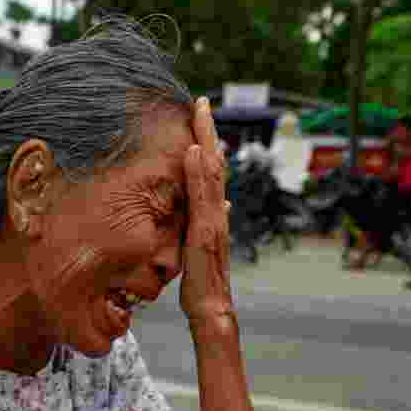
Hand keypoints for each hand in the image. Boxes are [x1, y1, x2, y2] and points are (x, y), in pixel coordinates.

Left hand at [180, 97, 236, 332]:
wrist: (211, 308)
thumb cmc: (202, 282)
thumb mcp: (198, 247)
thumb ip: (205, 223)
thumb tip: (218, 203)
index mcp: (212, 214)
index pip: (209, 172)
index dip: (204, 144)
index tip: (197, 118)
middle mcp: (215, 212)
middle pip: (214, 164)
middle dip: (208, 132)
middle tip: (201, 102)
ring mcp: (213, 220)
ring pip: (212, 173)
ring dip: (205, 141)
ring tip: (199, 115)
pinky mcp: (206, 231)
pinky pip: (202, 197)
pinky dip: (199, 172)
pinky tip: (193, 152)